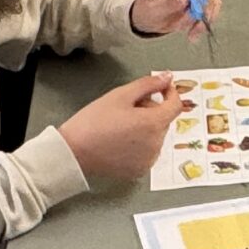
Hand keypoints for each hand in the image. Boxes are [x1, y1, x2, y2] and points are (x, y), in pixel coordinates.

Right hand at [56, 71, 177, 181]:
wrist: (73, 153)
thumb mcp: (120, 95)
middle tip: (127, 107)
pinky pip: (146, 152)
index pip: (175, 105)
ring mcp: (149, 160)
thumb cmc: (93, 122)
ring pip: (155, 136)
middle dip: (151, 110)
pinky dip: (139, 144)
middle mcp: (156, 144)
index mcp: (153, 124)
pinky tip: (119, 140)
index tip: (160, 88)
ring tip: (120, 125)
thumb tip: (167, 77)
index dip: (169, 93)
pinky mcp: (139, 171)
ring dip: (145, 128)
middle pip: (163, 120)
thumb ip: (147, 84)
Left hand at [130, 0, 217, 38]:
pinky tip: (194, 32)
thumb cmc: (146, 12)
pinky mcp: (199, 0)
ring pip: (210, 1)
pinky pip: (209, 10)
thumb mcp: (153, 10)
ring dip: (203, 19)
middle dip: (202, 10)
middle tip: (195, 27)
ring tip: (192, 33)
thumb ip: (169, 3)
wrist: (147, 18)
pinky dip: (204, 23)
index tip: (198, 8)